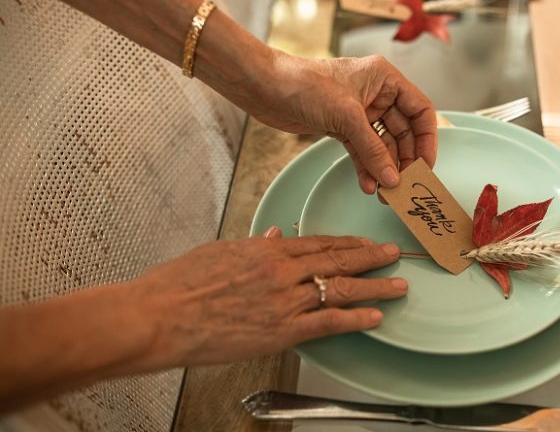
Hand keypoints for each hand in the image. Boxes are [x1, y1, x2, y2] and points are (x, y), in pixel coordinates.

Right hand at [138, 227, 405, 366]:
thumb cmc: (178, 284)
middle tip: (394, 255)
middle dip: (370, 258)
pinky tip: (376, 316)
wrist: (157, 316)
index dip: (347, 244)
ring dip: (374, 287)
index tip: (365, 243)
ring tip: (398, 285)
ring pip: (341, 289)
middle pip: (337, 261)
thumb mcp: (218, 251)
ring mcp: (284, 300)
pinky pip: (328, 322)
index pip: (318, 242)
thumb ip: (251, 244)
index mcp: (265, 249)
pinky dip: (356, 319)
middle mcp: (281, 270)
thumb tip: (271, 234)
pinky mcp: (280, 330)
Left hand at [250, 52, 437, 193]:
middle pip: (404, 132)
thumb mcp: (346, 117)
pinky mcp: (342, 127)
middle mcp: (376, 94)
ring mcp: (359, 112)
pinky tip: (368, 185)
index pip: (420, 110)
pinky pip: (363, 151)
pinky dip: (366, 168)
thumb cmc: (304, 84)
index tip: (426, 166)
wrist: (265, 88)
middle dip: (404, 160)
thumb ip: (373, 150)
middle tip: (404, 185)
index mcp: (385, 79)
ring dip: (384, 169)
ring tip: (385, 192)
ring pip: (383, 145)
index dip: (427, 139)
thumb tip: (393, 178)